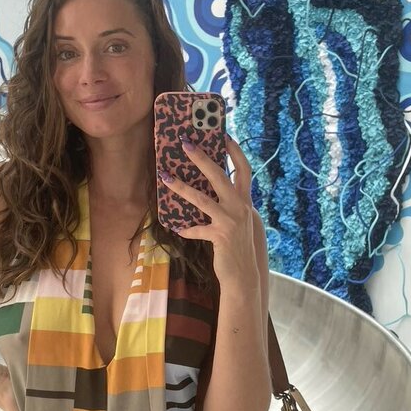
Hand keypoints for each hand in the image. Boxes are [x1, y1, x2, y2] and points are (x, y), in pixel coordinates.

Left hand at [159, 134, 258, 289]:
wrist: (243, 275)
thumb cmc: (236, 246)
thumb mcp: (236, 221)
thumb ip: (227, 205)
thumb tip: (206, 189)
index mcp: (245, 201)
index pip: (244, 169)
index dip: (234, 151)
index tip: (223, 134)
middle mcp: (240, 207)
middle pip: (220, 175)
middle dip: (201, 158)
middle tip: (185, 143)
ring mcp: (231, 221)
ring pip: (202, 199)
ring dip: (181, 187)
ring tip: (164, 177)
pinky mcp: (220, 236)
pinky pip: (197, 229)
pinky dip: (186, 228)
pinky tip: (175, 227)